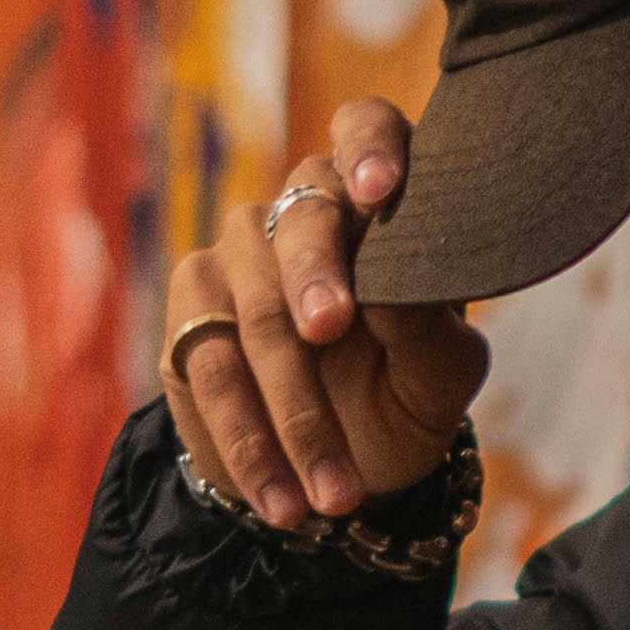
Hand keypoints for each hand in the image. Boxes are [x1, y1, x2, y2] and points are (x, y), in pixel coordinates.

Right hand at [161, 100, 491, 528]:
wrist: (341, 469)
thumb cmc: (403, 399)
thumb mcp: (438, 380)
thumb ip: (432, 334)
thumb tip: (395, 295)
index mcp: (376, 203)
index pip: (365, 128)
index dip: (369, 146)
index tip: (380, 188)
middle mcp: (301, 214)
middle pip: (299, 220)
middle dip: (314, 277)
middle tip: (328, 329)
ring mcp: (238, 259)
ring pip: (255, 312)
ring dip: (294, 413)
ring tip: (336, 495)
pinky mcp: (191, 316)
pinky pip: (212, 372)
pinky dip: (251, 444)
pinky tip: (285, 501)